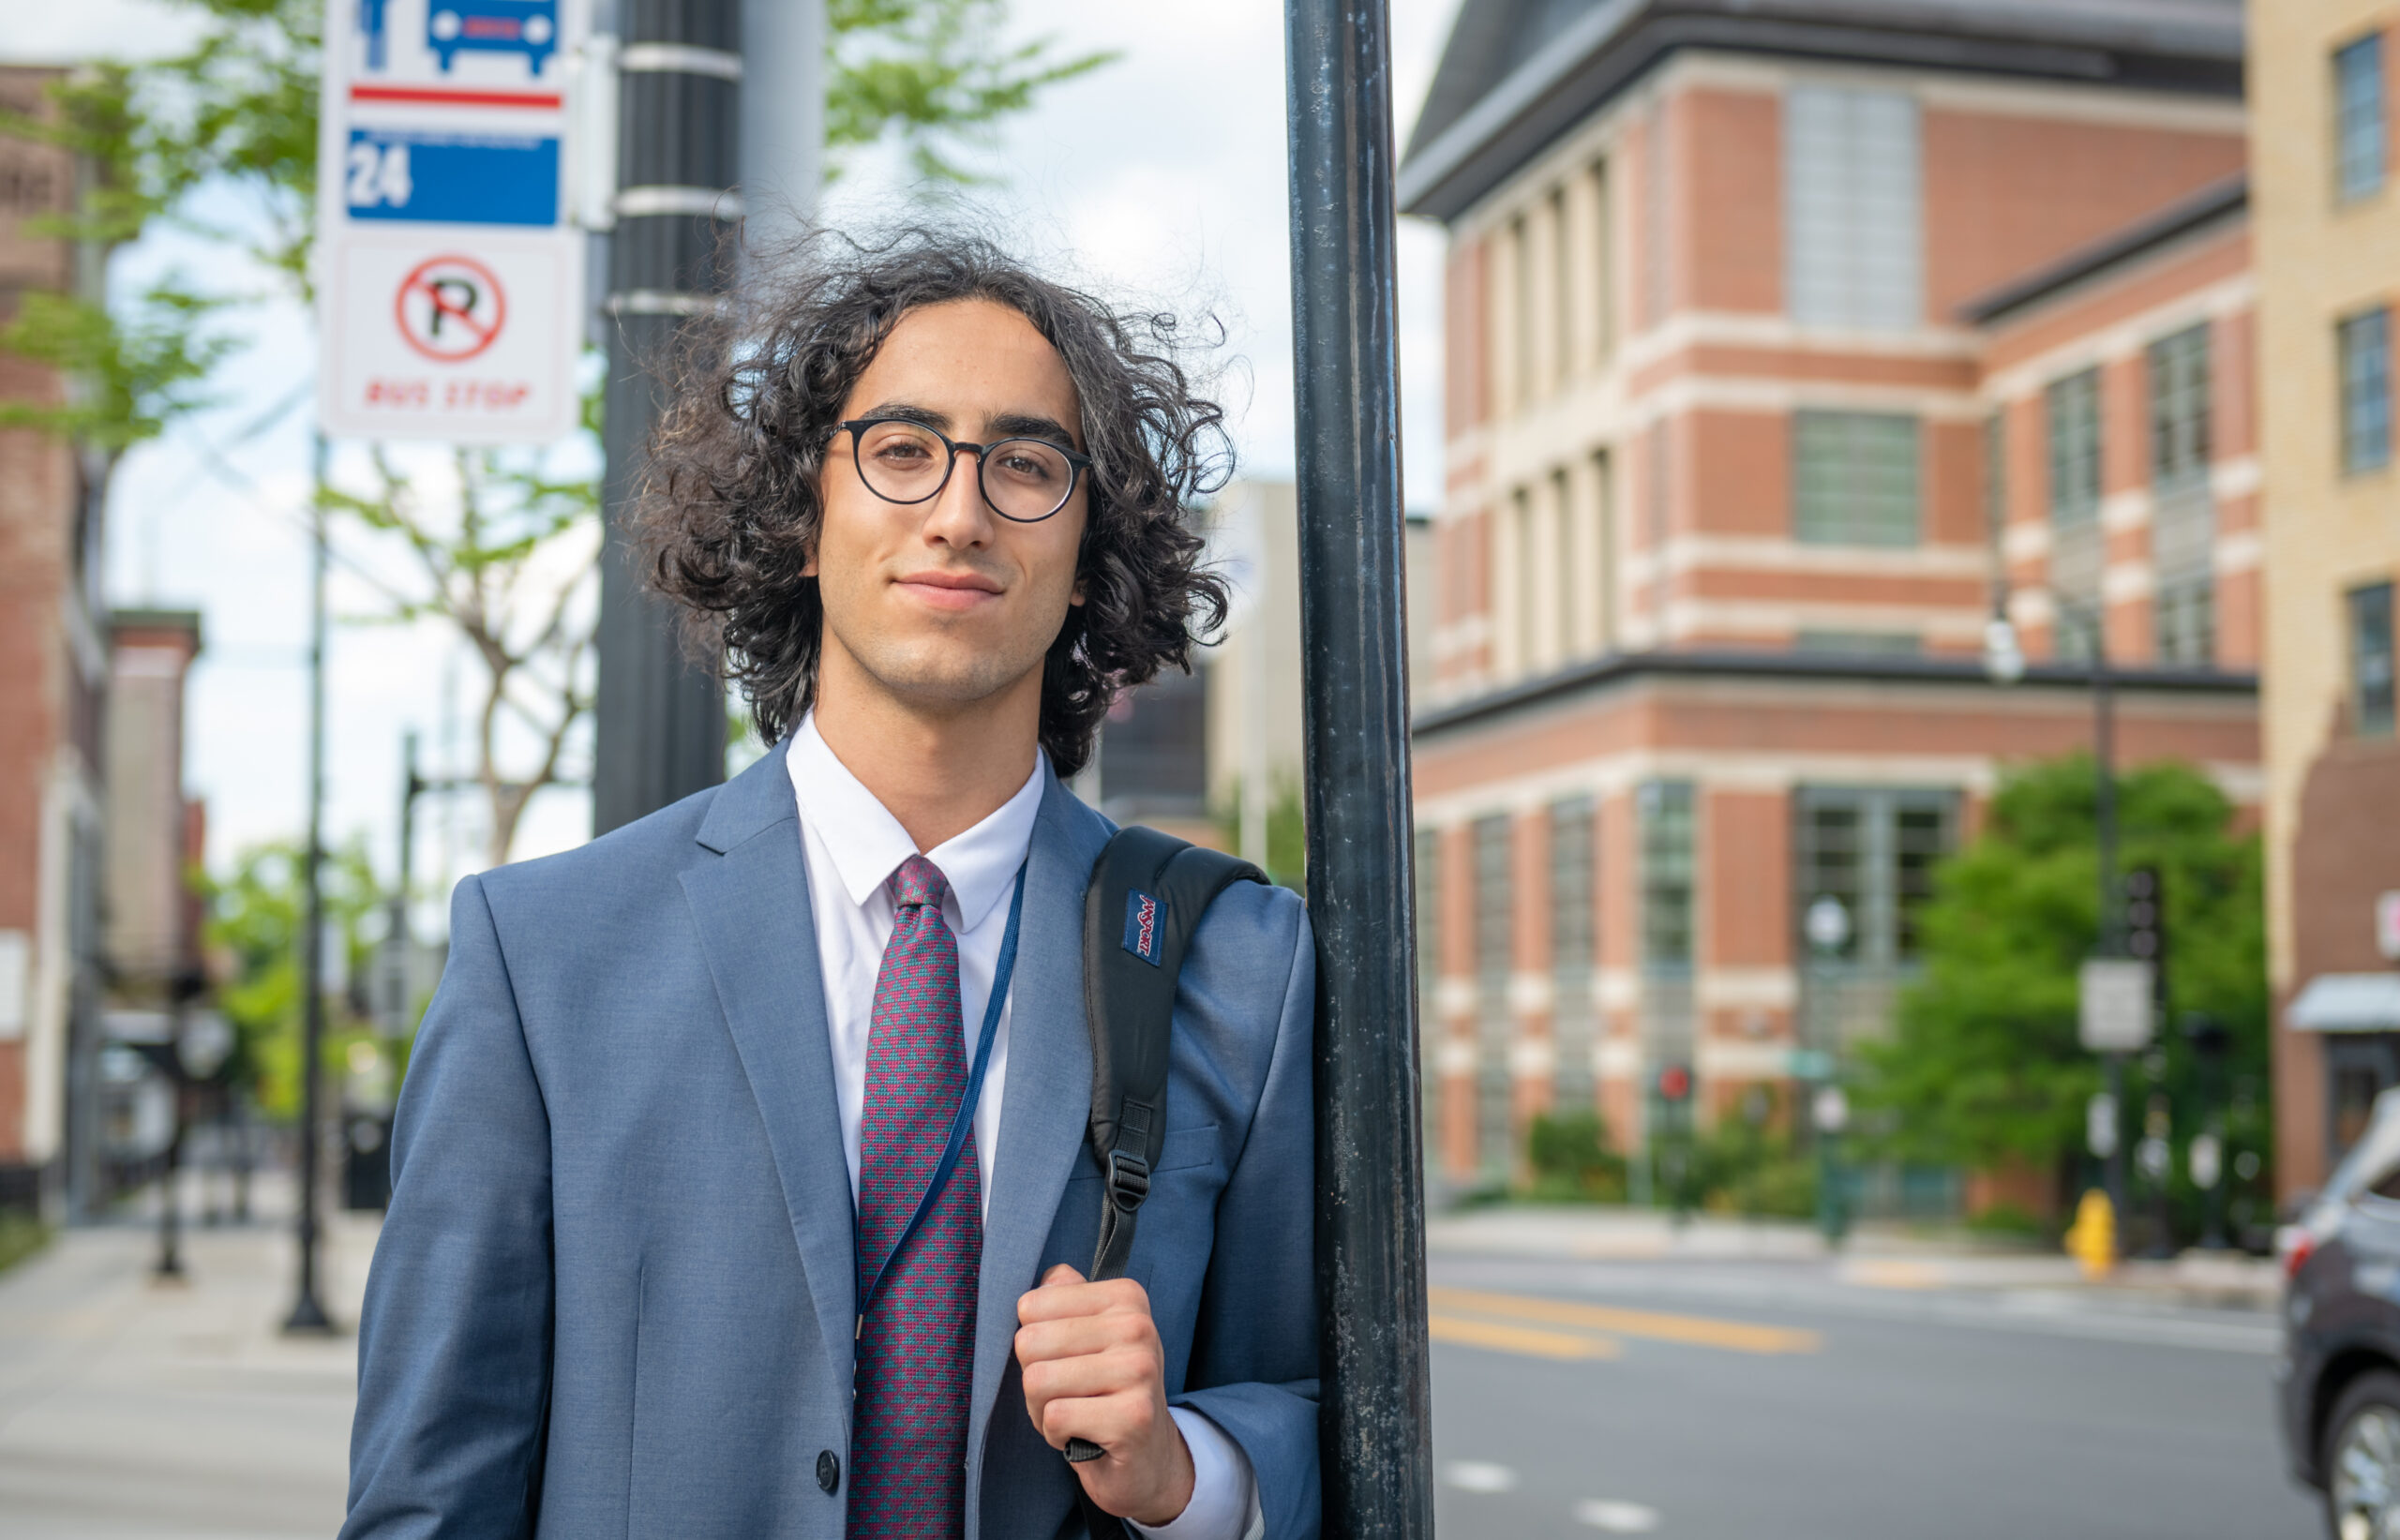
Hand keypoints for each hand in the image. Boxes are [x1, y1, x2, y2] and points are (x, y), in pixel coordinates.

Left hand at [1015, 1264, 1194, 1526]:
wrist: (1147, 1457)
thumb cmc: (1105, 1391)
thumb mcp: (1088, 1334)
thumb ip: (1065, 1297)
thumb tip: (1049, 1275)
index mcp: (1126, 1297)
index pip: (1031, 1306)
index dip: (1034, 1342)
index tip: (1065, 1360)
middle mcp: (1138, 1327)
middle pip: (1029, 1343)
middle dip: (1034, 1378)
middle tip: (1067, 1394)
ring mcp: (1139, 1371)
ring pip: (1037, 1381)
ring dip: (1042, 1410)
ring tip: (1075, 1413)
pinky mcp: (1132, 1417)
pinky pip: (1054, 1417)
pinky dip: (1056, 1434)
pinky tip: (1082, 1436)